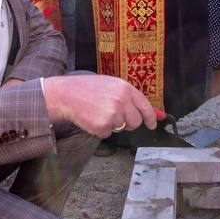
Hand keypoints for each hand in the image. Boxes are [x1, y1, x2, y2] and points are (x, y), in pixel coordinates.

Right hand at [41, 74, 157, 137]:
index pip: (145, 106)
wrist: (66, 95)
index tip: (152, 124)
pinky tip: (93, 118)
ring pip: (122, 128)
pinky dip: (101, 129)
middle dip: (128, 122)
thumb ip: (130, 97)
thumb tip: (153, 113)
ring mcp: (113, 114)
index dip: (150, 117)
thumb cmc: (87, 88)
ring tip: (99, 112)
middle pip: (135, 122)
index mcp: (125, 88)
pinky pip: (108, 133)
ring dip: (113, 124)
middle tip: (114, 115)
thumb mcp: (111, 85)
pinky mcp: (103, 126)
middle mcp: (122, 101)